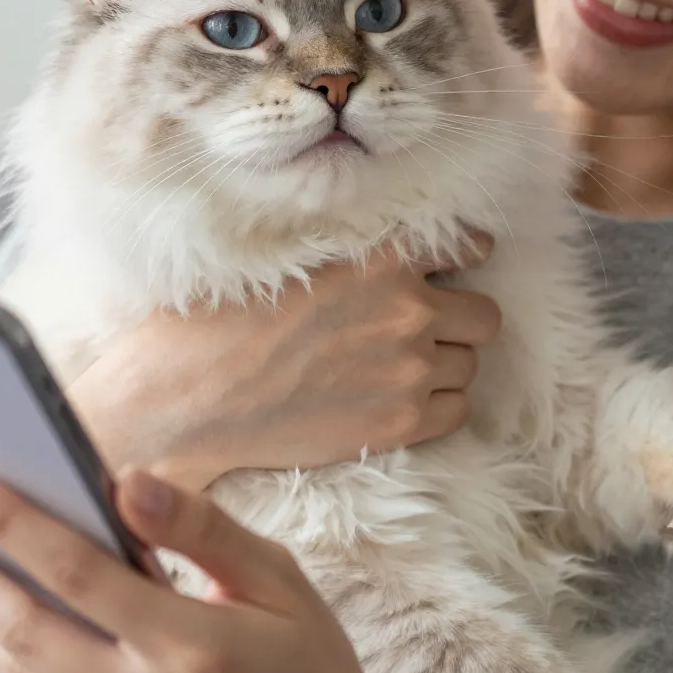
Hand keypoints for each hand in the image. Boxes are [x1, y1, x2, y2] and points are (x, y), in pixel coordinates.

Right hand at [67, 236, 501, 488]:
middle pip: (482, 316)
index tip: (456, 269)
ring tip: (396, 370)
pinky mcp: (400, 424)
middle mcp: (409, 310)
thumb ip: (353, 252)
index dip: (465, 260)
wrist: (190, 397)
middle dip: (457, 321)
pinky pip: (457, 412)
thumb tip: (387, 251)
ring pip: (469, 366)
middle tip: (420, 330)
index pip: (467, 248)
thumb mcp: (287, 255)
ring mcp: (410, 370)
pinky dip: (436, 408)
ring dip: (443, 366)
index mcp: (383, 257)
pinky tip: (395, 402)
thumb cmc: (220, 321)